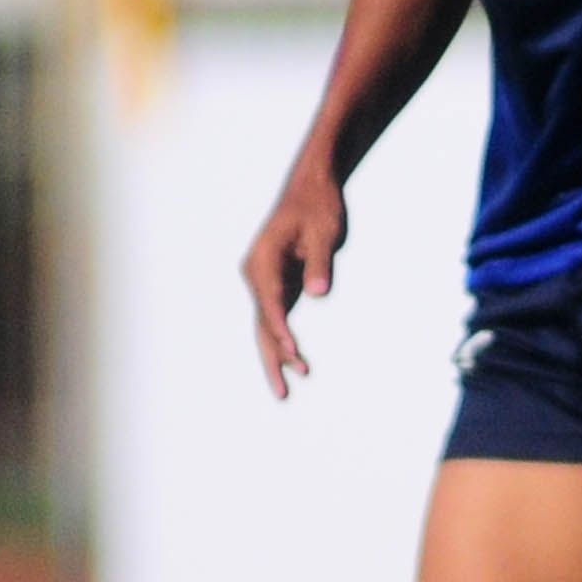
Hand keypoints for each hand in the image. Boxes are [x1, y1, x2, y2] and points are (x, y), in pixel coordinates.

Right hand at [241, 169, 347, 398]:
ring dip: (276, 356)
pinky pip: (277, 317)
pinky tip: (294, 361)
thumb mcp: (325, 232)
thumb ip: (320, 263)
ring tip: (286, 391)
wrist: (312, 187)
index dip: (280, 328)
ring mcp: (265, 280)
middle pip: (261, 323)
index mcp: (263, 260)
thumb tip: (318, 293)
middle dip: (272, 359)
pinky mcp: (278, 283)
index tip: (292, 350)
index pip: (270, 301)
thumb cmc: (318, 206)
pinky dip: (283, 340)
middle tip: (283, 394)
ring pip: (266, 325)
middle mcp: (257, 273)